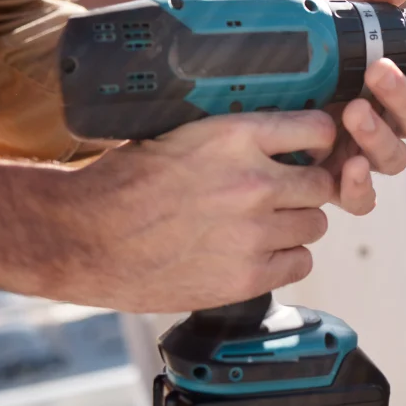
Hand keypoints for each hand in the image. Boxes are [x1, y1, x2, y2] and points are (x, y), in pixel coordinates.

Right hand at [0, 111, 339, 312]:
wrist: (83, 237)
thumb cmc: (125, 182)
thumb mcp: (181, 132)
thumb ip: (235, 135)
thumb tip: (281, 133)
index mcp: (236, 137)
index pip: (318, 129)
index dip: (319, 140)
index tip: (313, 148)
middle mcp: (253, 182)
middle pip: (322, 184)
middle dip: (307, 187)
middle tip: (285, 194)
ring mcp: (253, 232)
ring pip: (315, 224)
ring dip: (297, 224)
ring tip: (266, 225)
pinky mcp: (246, 276)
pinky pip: (300, 263)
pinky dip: (285, 258)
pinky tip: (259, 252)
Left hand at [316, 0, 405, 215]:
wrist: (235, 91)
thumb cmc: (296, 58)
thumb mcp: (332, 23)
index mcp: (393, 91)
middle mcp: (384, 124)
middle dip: (404, 98)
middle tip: (378, 73)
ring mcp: (360, 155)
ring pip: (394, 159)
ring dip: (380, 136)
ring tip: (353, 112)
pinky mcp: (333, 183)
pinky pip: (361, 200)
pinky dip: (361, 187)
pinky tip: (347, 168)